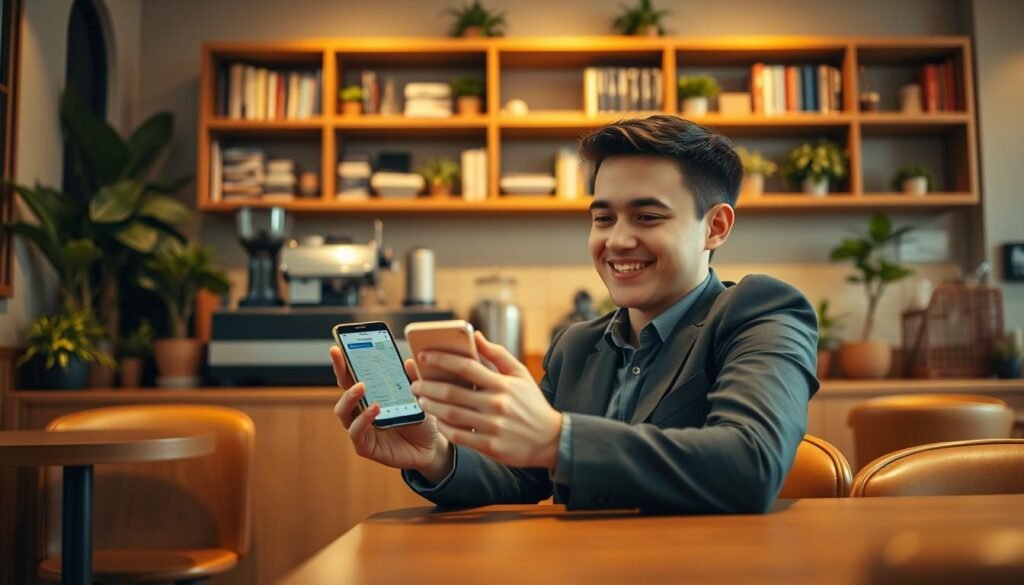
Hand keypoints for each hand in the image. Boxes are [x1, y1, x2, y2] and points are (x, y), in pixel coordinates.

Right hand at [330, 346, 452, 482]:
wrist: (431, 448)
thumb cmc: (422, 420)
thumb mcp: (420, 397)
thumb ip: (413, 380)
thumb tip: (408, 361)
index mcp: (371, 395)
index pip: (353, 376)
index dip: (344, 362)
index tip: (338, 347)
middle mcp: (361, 411)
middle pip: (343, 390)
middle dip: (340, 371)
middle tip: (341, 356)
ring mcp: (362, 429)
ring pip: (343, 412)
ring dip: (349, 397)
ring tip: (361, 386)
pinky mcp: (366, 447)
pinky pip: (356, 433)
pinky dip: (363, 420)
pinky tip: (374, 409)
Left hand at [411, 331, 562, 469]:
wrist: (551, 439)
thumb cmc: (532, 404)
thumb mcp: (520, 374)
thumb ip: (497, 354)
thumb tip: (475, 335)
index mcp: (502, 384)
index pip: (466, 366)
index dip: (442, 359)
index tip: (424, 355)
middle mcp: (496, 404)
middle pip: (452, 392)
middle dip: (428, 387)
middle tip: (415, 383)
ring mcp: (492, 427)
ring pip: (451, 415)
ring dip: (431, 406)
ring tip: (422, 400)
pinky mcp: (490, 446)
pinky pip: (458, 436)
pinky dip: (444, 427)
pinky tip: (437, 420)